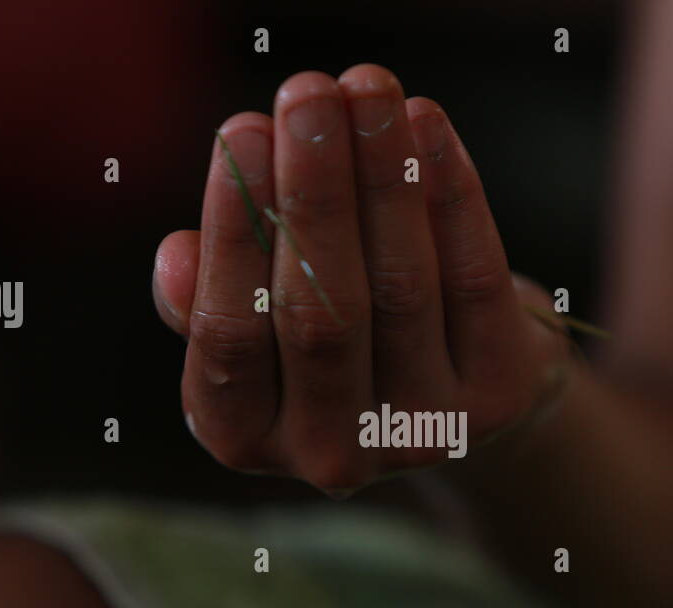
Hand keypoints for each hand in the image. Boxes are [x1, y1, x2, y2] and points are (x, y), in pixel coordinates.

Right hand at [152, 65, 570, 495]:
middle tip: (305, 94)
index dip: (235, 230)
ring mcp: (420, 435)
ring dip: (383, 178)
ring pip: (399, 290)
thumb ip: (207, 298)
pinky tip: (427, 127)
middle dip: (311, 193)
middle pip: (318, 313)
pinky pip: (474, 282)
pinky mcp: (494, 399)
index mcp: (245, 434)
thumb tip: (178, 258)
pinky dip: (453, 197)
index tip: (240, 131)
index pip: (230, 334)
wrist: (452, 383)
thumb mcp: (255, 325)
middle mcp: (329, 453)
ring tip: (367, 90)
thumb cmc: (329, 333)